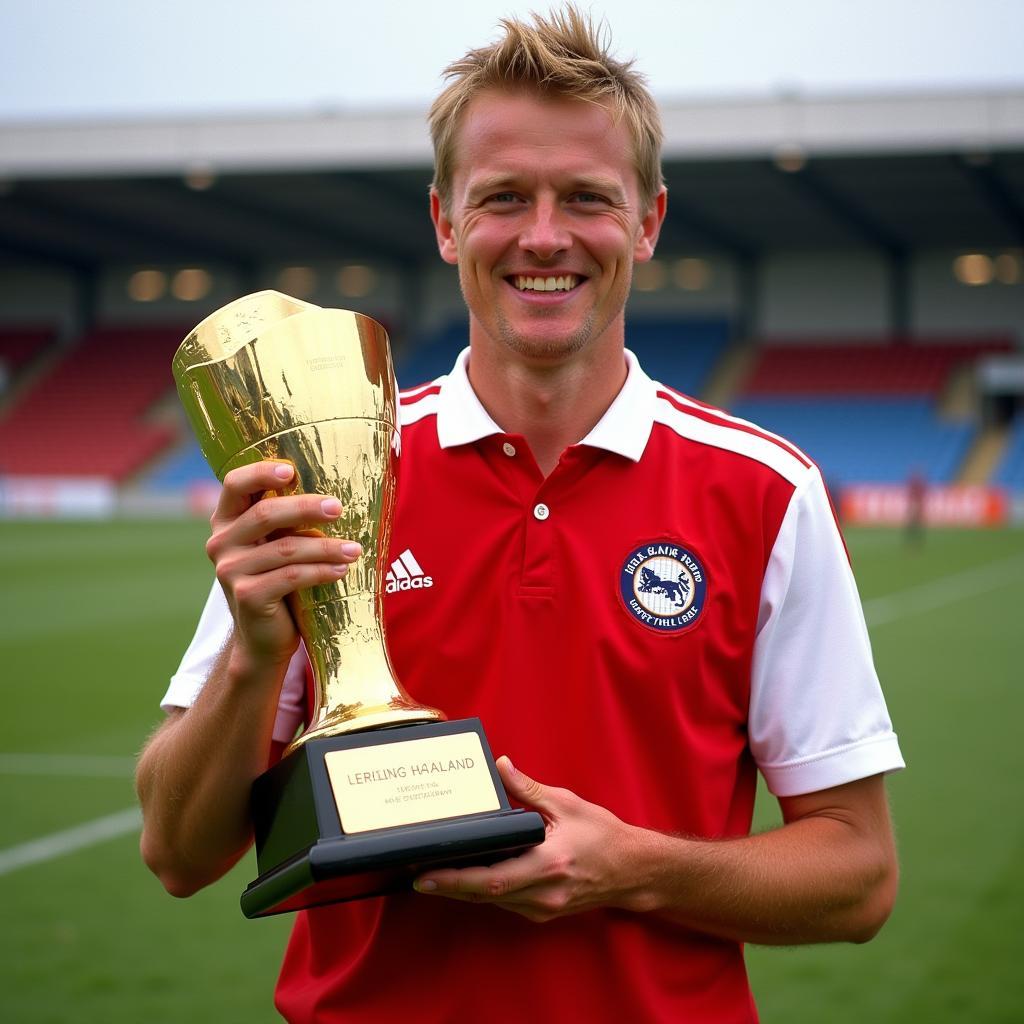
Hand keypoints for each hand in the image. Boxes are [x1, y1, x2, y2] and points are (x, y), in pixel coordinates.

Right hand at [205, 460, 361, 665]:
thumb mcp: (275, 544)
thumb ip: (286, 520)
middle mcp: (221, 542)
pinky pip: (292, 576)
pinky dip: (322, 571)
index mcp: (226, 520)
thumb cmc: (277, 580)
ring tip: (354, 549)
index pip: (235, 484)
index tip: (292, 470)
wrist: (263, 638)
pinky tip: (342, 570)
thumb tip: (334, 494)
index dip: (261, 472)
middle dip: (306, 507)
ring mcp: (230, 570)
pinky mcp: (247, 596)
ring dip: (326, 547)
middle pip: (265, 513)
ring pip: (286, 548)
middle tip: (338, 508)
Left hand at [413, 757, 649, 922]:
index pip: (492, 878)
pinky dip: (483, 890)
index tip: (426, 874)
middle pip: (484, 895)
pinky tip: (467, 876)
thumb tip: (500, 767)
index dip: (456, 879)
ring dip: (463, 889)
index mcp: (548, 864)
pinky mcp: (542, 911)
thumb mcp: (567, 804)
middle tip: (415, 873)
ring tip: (432, 872)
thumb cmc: (603, 835)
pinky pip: (504, 902)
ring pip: (492, 901)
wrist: (632, 870)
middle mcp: (543, 893)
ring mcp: (542, 907)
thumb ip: (529, 790)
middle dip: (448, 886)